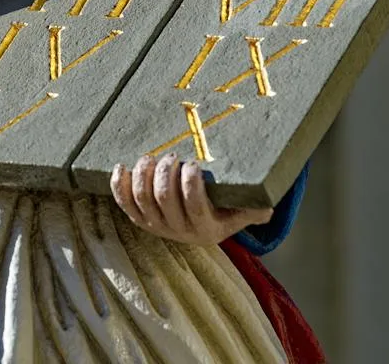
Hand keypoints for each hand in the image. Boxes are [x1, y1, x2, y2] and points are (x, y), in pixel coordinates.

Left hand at [111, 155, 273, 245]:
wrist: (200, 229)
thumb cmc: (223, 212)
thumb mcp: (241, 211)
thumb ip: (255, 206)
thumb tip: (268, 202)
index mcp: (205, 228)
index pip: (194, 207)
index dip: (190, 184)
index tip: (194, 164)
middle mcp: (177, 231)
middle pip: (164, 199)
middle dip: (166, 173)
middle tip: (173, 156)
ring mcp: (155, 226)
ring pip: (142, 199)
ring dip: (144, 174)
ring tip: (151, 157)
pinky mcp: (139, 219)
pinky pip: (124, 203)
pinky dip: (120, 184)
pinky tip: (122, 166)